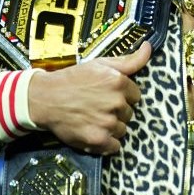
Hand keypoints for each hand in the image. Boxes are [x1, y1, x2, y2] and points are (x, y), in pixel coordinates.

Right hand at [27, 42, 151, 154]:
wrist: (45, 98)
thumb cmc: (73, 79)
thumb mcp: (100, 64)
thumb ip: (129, 60)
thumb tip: (149, 48)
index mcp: (119, 82)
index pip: (135, 96)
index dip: (122, 96)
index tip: (107, 95)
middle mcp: (116, 103)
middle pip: (129, 113)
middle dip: (116, 111)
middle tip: (97, 106)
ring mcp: (107, 123)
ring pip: (122, 130)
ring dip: (111, 127)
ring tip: (93, 118)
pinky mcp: (98, 140)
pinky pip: (115, 146)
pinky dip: (106, 143)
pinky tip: (94, 132)